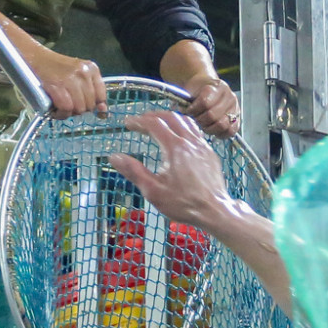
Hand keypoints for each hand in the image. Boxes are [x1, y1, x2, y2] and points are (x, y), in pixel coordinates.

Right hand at [30, 46, 106, 118]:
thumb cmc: (56, 68)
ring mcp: (71, 79)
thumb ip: (91, 91)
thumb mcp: (78, 74)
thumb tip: (103, 112)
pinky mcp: (57, 86)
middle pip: (89, 105)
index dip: (95, 106)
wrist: (35, 57)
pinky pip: (66, 109)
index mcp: (92, 68)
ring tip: (60, 108)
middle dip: (78, 109)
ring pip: (78, 109)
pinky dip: (61, 114)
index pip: (101, 95)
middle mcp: (84, 73)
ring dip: (69, 113)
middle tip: (67, 105)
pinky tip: (55, 111)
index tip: (88, 109)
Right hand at [106, 111, 236, 232]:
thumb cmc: (183, 203)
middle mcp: (190, 142)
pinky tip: (179, 137)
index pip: (154, 124)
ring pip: (186, 121)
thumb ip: (133, 171)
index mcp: (175, 148)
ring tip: (159, 123)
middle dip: (153, 116)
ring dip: (170, 118)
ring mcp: (203, 146)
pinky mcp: (210, 153)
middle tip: (141, 121)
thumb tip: (114, 157)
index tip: (128, 124)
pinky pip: (196, 131)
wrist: (214, 211)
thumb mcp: (153, 190)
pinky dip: (183, 127)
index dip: (139, 121)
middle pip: (170, 117)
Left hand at [181, 77, 240, 137]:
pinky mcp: (237, 119)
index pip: (205, 102)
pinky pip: (230, 131)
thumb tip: (179, 110)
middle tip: (196, 119)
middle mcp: (229, 97)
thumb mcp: (190, 90)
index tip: (188, 110)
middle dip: (200, 120)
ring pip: (222, 125)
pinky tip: (213, 130)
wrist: (207, 86)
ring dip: (209, 128)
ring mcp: (235, 108)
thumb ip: (185, 100)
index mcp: (218, 86)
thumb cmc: (198, 90)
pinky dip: (220, 133)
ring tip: (204, 124)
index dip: (194, 109)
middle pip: (213, 115)